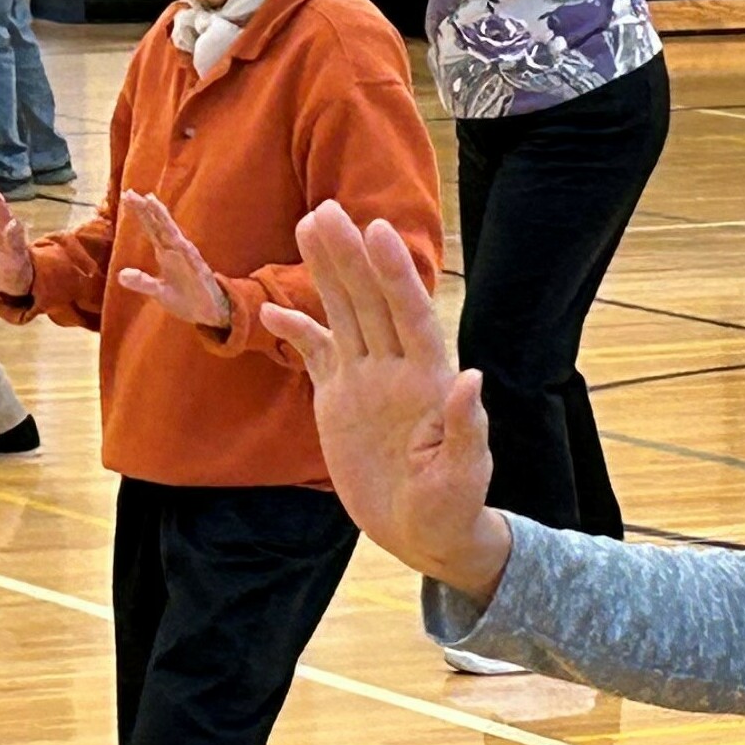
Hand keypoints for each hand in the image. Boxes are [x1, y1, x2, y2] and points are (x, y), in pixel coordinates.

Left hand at [109, 189, 232, 329]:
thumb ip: (141, 282)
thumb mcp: (159, 292)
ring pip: (175, 237)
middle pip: (161, 226)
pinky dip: (187, 252)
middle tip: (132, 193)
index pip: (152, 228)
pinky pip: (194, 261)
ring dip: (165, 222)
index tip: (127, 195)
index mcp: (166, 253)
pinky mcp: (201, 274)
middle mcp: (177, 251)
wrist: (210, 313)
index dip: (141, 212)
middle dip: (148, 210)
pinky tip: (180, 242)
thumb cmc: (185, 298)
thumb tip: (120, 275)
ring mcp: (190, 260)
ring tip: (154, 206)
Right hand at [254, 204, 507, 599]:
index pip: (409, 315)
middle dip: (351, 256)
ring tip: (309, 225)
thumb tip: (471, 379)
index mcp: (427, 380)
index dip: (395, 274)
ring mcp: (366, 380)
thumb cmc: (453, 508)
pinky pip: (317, 355)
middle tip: (327, 210)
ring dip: (328, 272)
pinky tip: (273, 308)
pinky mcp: (340, 399)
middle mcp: (396, 369)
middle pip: (371, 301)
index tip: (377, 231)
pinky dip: (297, 331)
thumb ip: (466, 429)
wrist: (426, 534)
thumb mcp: (463, 476)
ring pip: (345, 314)